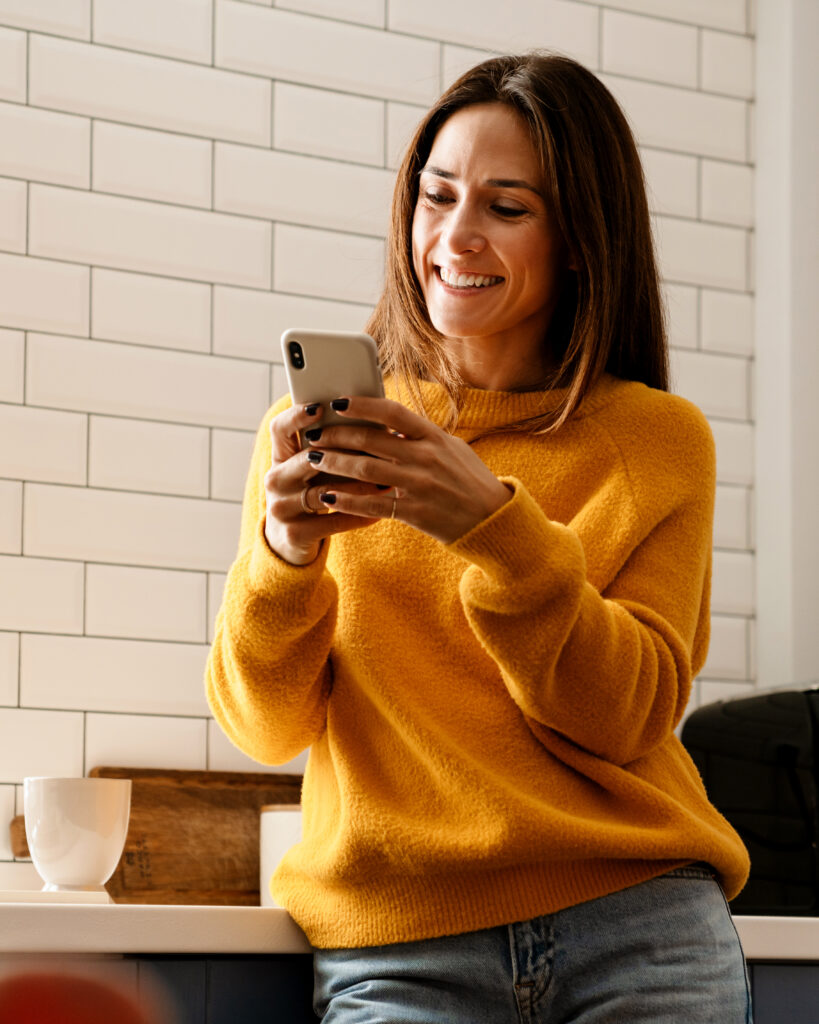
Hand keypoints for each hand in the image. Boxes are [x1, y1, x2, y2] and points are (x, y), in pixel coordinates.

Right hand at [263, 403, 382, 564]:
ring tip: (386, 482)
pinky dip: (358, 516)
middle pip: (306, 458)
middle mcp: (274, 480)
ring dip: (358, 487)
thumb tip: (372, 424)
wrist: (291, 540)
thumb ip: (331, 449)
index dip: (297, 416)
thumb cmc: (312, 494)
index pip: (279, 429)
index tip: (320, 406)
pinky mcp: (295, 533)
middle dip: (343, 452)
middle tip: (375, 446)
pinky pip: (333, 521)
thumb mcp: (313, 471)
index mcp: (279, 458)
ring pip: (324, 491)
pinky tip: (379, 512)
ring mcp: (281, 508)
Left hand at [305, 396, 511, 544]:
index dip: (361, 405)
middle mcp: (426, 457)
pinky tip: (329, 497)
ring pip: (365, 469)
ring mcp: (419, 485)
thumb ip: (421, 436)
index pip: (392, 412)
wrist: (493, 520)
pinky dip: (347, 500)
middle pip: (370, 440)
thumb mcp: (452, 449)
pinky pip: (372, 505)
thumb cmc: (471, 481)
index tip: (337, 403)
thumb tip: (389, 423)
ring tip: (313, 459)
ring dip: (334, 463)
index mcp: (434, 437)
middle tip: (315, 434)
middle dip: (336, 435)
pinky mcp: (414, 512)